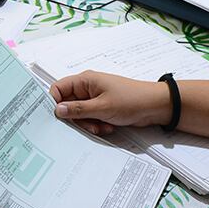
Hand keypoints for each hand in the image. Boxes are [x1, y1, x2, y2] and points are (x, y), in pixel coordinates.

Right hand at [49, 70, 170, 135]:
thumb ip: (78, 110)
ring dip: (88, 124)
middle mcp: (87, 88)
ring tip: (102, 126)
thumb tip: (57, 110)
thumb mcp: (102, 107)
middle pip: (68, 105)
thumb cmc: (131, 100)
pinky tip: (108, 127)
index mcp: (85, 80)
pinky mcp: (101, 109)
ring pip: (79, 115)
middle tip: (88, 125)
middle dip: (76, 119)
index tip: (56, 117)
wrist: (155, 106)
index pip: (58, 88)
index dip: (53, 102)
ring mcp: (94, 99)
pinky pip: (90, 119)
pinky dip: (96, 125)